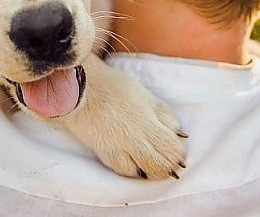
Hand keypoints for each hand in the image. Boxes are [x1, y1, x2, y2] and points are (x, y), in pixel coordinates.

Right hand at [57, 55, 187, 179]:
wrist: (79, 88)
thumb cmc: (113, 87)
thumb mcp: (145, 95)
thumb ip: (164, 115)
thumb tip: (180, 135)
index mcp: (149, 118)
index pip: (174, 146)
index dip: (179, 152)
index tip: (178, 150)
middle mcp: (137, 135)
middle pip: (163, 162)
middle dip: (170, 165)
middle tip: (170, 164)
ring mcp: (120, 145)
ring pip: (146, 170)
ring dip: (155, 171)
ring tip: (155, 168)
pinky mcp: (105, 152)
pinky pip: (125, 170)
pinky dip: (135, 171)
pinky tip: (137, 167)